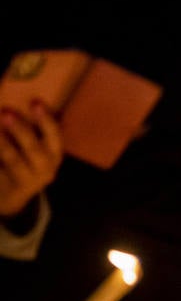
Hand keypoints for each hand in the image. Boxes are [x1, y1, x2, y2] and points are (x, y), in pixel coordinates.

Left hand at [0, 104, 61, 218]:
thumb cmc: (24, 164)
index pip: (55, 137)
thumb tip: (29, 103)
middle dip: (21, 130)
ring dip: (3, 144)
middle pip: (34, 149)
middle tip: (6, 113)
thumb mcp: (37, 150)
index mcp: (54, 156)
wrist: (10, 198)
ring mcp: (26, 182)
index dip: (46, 120)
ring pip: (14, 161)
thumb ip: (35, 132)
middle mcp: (45, 170)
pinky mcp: (7, 191)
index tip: (35, 102)